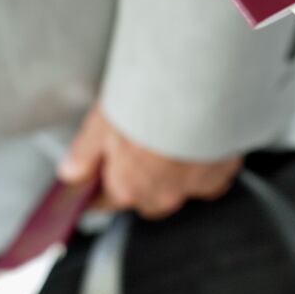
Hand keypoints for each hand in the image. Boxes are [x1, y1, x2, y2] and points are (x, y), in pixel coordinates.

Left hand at [59, 105, 241, 218]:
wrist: (201, 91)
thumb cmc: (151, 104)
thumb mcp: (102, 122)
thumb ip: (84, 153)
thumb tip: (71, 172)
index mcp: (127, 186)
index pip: (105, 202)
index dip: (98, 189)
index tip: (97, 176)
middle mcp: (162, 194)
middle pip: (144, 197)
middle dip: (139, 178)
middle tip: (138, 142)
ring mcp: (195, 185)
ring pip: (179, 186)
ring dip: (173, 170)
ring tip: (169, 133)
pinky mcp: (222, 171)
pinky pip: (211, 174)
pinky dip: (204, 160)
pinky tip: (197, 136)